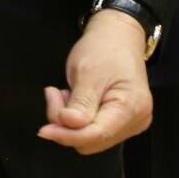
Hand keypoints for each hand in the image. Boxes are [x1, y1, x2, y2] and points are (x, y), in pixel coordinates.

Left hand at [37, 9, 151, 153]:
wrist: (117, 37)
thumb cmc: (104, 50)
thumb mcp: (87, 72)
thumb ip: (80, 102)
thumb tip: (70, 125)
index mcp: (131, 107)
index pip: (97, 135)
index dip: (68, 135)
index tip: (44, 130)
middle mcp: (135, 120)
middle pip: (91, 140)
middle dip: (67, 123)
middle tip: (56, 94)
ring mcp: (129, 123)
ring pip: (89, 137)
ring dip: (70, 120)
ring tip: (66, 93)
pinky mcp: (120, 121)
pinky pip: (92, 130)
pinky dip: (77, 118)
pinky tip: (74, 98)